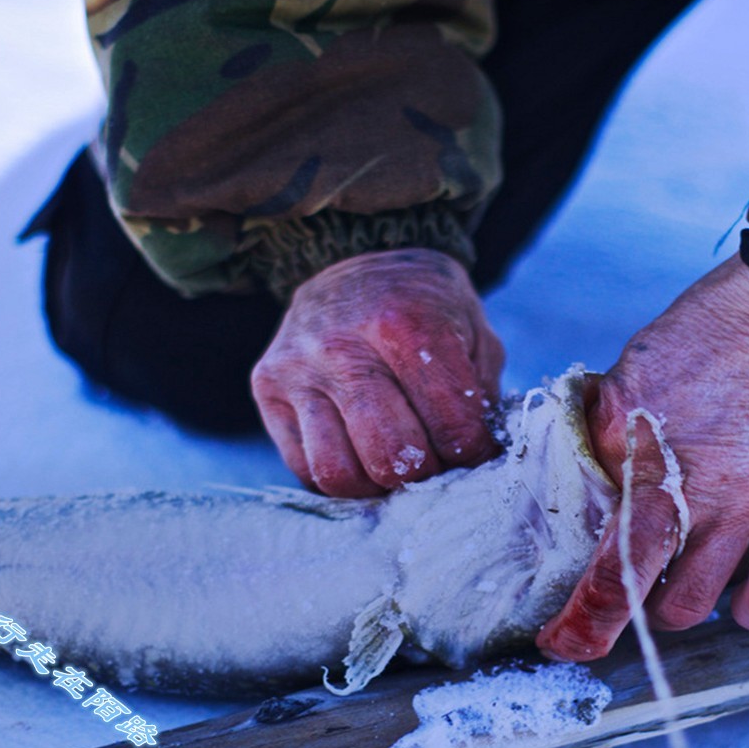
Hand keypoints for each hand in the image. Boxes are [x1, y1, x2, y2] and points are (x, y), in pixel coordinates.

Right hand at [251, 248, 504, 496]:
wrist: (355, 261)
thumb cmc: (425, 307)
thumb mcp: (473, 330)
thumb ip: (481, 395)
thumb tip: (476, 463)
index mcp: (404, 324)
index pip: (450, 426)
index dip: (472, 452)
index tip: (476, 451)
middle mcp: (342, 346)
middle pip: (390, 457)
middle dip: (425, 475)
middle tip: (436, 463)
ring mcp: (297, 368)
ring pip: (337, 472)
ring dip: (377, 486)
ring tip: (397, 467)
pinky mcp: (267, 386)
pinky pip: (304, 468)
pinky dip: (341, 478)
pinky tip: (362, 455)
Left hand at [537, 253, 748, 659]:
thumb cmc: (709, 332)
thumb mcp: (630, 377)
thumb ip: (603, 437)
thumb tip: (571, 482)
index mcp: (630, 456)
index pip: (596, 566)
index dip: (576, 622)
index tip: (561, 641)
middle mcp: (685, 489)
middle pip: (639, 597)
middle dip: (619, 619)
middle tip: (624, 599)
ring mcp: (748, 503)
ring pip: (697, 605)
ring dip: (679, 607)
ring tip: (679, 585)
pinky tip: (743, 598)